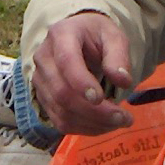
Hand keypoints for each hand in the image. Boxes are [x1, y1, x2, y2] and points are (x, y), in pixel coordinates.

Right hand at [29, 13, 134, 134]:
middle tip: (124, 117)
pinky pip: (61, 122)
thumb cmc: (96, 36)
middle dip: (95, 111)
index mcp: (61, 35)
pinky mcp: (43, 99)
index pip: (66, 62)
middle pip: (62, 93)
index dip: (81, 82)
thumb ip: (118, 56)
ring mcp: (40, 81)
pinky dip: (85, 128)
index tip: (101, 98)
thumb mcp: (113, 36)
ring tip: (120, 122)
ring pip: (62, 112)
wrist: (77, 38)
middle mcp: (44, 58)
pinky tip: (105, 125)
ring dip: (93, 123)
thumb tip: (123, 81)